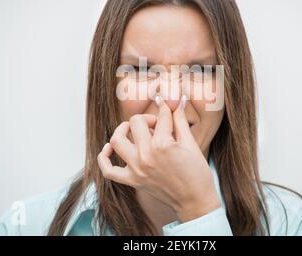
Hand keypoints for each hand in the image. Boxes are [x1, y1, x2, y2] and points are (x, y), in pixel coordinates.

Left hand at [97, 95, 220, 222]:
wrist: (194, 200)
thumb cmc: (197, 172)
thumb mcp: (191, 143)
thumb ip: (180, 120)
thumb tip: (176, 101)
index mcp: (163, 144)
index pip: (161, 116)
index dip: (166, 109)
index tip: (169, 108)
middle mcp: (146, 155)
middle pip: (136, 123)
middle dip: (147, 118)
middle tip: (156, 124)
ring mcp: (137, 169)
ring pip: (117, 140)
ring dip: (122, 130)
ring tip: (132, 129)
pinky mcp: (132, 181)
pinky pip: (108, 170)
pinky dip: (104, 158)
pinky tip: (109, 148)